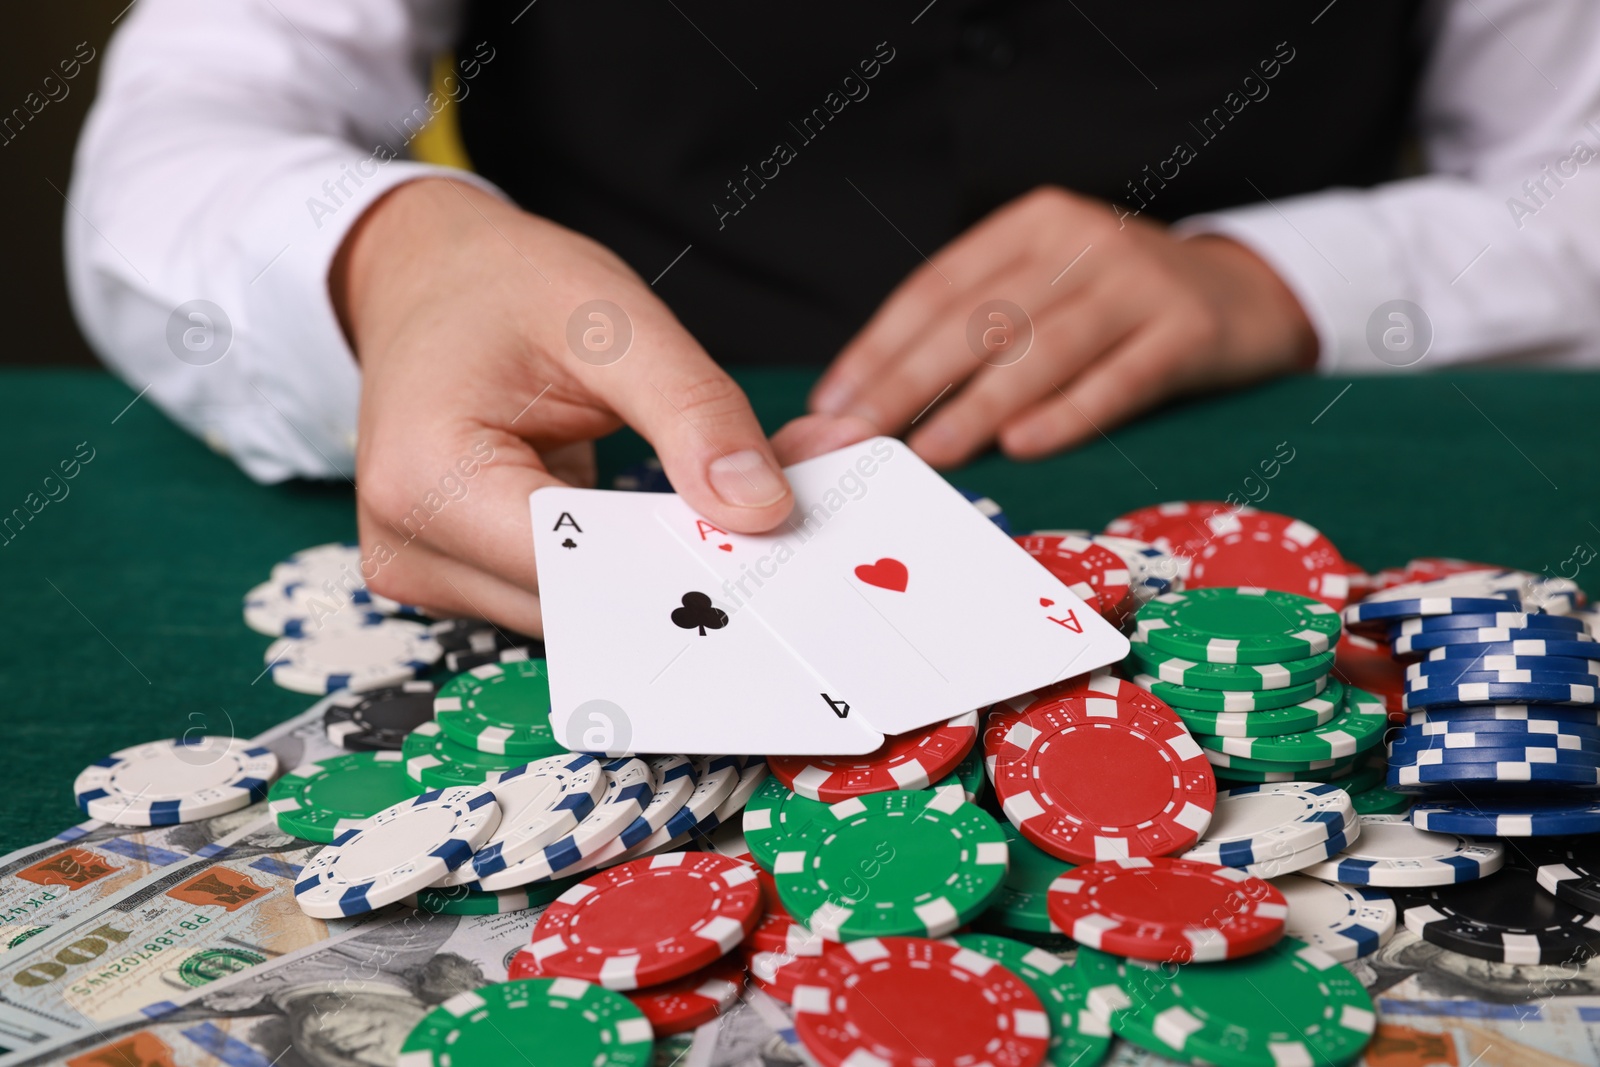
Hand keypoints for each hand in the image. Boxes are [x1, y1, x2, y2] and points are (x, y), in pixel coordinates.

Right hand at [335, 178, 817, 632]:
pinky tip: (673, 508)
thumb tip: (763, 508)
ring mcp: (436, 575)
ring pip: (591, 609)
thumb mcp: (611, 318)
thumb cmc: (498, 286)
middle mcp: (416, 549)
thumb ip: (693, 412)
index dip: (681, 556)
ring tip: (721, 489)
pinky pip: (575, 594)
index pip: (580, 566)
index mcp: (427, 480)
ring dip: (665, 560)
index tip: (770, 533)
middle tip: (778, 500)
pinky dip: (634, 556)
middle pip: (589, 603)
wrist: (428, 279)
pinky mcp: (468, 582)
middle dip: (688, 557)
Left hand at [808, 186, 1315, 466]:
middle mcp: (1082, 242)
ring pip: (1042, 350)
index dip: (879, 348)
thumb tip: (874, 404)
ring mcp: (1139, 283)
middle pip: (979, 319)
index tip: (833, 405)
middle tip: (860, 437)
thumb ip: (976, 328)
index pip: (937, 289)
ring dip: (979, 406)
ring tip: (929, 453)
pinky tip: (1023, 446)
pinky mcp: (1189, 331)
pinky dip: (1068, 415)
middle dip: (909, 383)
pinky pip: (1118, 380)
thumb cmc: (1118, 305)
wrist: (1247, 294)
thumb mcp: (1047, 287)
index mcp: (1032, 225)